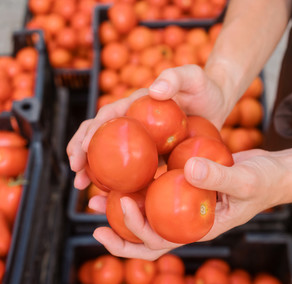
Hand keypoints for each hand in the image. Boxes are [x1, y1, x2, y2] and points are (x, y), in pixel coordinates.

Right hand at [66, 64, 229, 189]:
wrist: (216, 103)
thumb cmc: (203, 87)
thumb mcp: (192, 77)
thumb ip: (175, 77)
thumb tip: (153, 90)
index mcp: (135, 106)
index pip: (107, 118)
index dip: (92, 132)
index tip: (84, 150)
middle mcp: (132, 123)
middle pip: (99, 137)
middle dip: (81, 153)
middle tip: (75, 175)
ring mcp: (141, 141)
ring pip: (110, 156)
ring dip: (93, 171)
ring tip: (81, 187)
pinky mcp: (152, 155)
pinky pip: (133, 170)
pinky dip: (119, 181)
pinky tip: (112, 196)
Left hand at [90, 149, 284, 259]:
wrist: (273, 173)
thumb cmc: (264, 181)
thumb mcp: (245, 179)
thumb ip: (218, 176)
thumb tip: (185, 170)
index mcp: (198, 231)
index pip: (159, 243)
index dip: (134, 232)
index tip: (119, 204)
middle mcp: (186, 224)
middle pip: (146, 240)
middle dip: (118, 235)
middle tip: (92, 219)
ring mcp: (184, 210)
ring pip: (147, 217)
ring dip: (120, 212)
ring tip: (95, 198)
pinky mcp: (183, 192)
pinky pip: (156, 194)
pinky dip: (138, 187)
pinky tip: (123, 172)